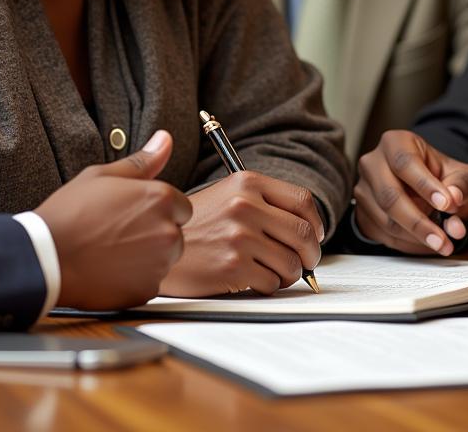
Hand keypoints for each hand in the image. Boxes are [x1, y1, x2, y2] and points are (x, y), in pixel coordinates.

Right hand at [35, 129, 191, 309]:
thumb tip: (165, 139)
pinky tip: (109, 272)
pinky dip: (134, 281)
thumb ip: (142, 161)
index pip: (181, 207)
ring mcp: (158, 264)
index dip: (158, 212)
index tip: (134, 216)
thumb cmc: (69, 214)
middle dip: (155, 235)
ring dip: (147, 258)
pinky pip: (149, 284)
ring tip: (112, 253)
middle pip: (175, 234)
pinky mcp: (145, 291)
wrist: (43, 258)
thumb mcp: (102, 176)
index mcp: (161, 199)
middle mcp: (168, 231)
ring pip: (164, 260)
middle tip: (119, 235)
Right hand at [159, 172, 324, 296]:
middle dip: (311, 254)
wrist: (151, 247)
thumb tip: (309, 226)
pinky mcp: (232, 268)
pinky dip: (269, 286)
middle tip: (306, 262)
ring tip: (274, 272)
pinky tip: (253, 281)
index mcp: (247, 182)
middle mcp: (245, 206)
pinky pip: (271, 282)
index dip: (316, 222)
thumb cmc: (194, 225)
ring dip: (289, 274)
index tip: (316, 234)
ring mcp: (239, 237)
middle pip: (304, 233)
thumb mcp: (226, 194)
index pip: (303, 200)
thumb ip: (264, 201)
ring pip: (291, 262)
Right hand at [353, 130, 467, 254]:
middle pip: (390, 196)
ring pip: (386, 220)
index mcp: (396, 142)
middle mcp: (373, 163)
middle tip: (444, 239)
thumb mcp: (465, 175)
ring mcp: (364, 190)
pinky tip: (427, 245)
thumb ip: (462, 185)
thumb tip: (454, 198)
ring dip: (416, 238)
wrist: (432, 190)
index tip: (447, 205)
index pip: (406, 163)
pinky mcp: (362, 215)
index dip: (425, 186)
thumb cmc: (447, 178)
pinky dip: (408, 245)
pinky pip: (383, 236)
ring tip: (442, 243)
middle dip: (419, 222)